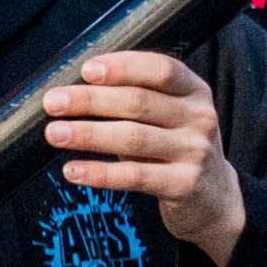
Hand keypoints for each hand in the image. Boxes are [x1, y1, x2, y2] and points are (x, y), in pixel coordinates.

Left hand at [46, 46, 244, 266]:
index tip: (86, 70)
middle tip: (53, 103)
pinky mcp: (184, 185)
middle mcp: (199, 118)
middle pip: (138, 103)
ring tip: (55, 133)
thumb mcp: (171, 115)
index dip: (122, 67)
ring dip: (88, 134)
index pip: (160, 69)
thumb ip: (137, 98)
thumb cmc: (177, 147)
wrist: (214, 198)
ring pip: (133, 138)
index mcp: (195, 91)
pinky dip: (99, 173)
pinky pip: (134, 177)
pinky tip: (73, 170)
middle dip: (90, 101)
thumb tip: (75, 90)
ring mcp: (194, 152)